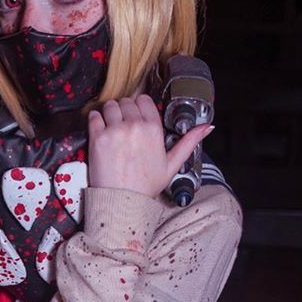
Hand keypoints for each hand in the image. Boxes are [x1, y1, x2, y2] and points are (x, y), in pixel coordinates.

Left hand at [88, 94, 212, 199]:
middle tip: (123, 126)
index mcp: (154, 129)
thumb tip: (207, 128)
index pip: (144, 100)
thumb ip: (189, 142)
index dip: (139, 107)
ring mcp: (116, 130)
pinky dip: (95, 120)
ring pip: (110, 106)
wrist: (123, 202)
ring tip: (111, 128)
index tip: (135, 117)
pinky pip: (94, 116)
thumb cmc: (146, 186)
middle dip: (124, 111)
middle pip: (126, 101)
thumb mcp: (172, 164)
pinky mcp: (98, 137)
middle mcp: (135, 126)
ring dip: (109, 113)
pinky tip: (100, 131)